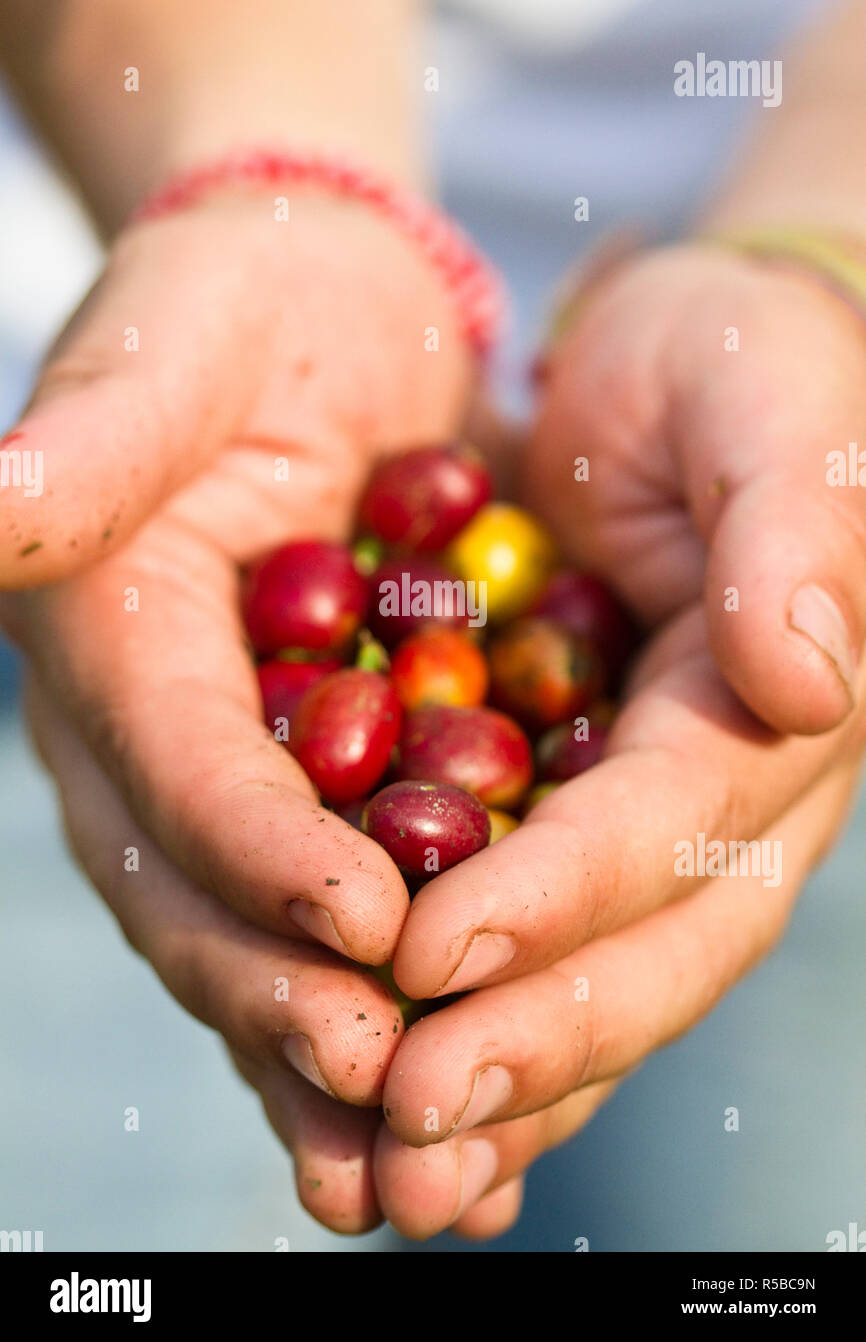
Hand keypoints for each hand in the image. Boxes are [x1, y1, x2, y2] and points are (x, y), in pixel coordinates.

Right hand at [0, 190, 470, 1232]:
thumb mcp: (170, 351)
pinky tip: (477, 1091)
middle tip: (391, 1086)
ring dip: (338, 1054)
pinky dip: (409, 998)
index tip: (361, 928)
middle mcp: (161, 733)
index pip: (176, 769)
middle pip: (210, 892)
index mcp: (111, 643)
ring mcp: (240, 769)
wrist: (314, 304)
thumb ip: (89, 441)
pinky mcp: (326, 776)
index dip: (258, 853)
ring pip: (276, 934)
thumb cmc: (235, 306)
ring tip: (422, 1166)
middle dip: (292, 996)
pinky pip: (359, 902)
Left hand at [372, 243, 865, 1238]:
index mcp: (781, 711)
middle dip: (528, 1041)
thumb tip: (809, 681)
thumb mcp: (772, 411)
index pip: (670, 829)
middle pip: (643, 948)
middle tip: (404, 1132)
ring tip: (389, 1173)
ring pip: (591, 978)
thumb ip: (799, 539)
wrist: (683, 366)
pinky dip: (479, 1027)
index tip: (429, 953)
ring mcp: (657, 823)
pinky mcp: (582, 815)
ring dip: (500, 1085)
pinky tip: (393, 1110)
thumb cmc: (736, 366)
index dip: (558, 897)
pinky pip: (535, 941)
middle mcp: (730, 797)